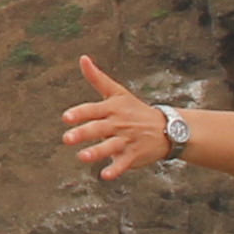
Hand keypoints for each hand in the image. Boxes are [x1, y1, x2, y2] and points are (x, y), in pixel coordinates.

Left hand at [58, 54, 173, 183]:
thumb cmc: (135, 109)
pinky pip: (124, 163)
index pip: (93, 109)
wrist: (166, 128)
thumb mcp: (117, 92)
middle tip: (66, 139)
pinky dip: (115, 169)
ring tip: (82, 157)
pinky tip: (104, 176)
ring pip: (110, 146)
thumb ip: (97, 78)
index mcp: (112, 108)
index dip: (80, 113)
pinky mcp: (134, 155)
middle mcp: (118, 124)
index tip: (66, 117)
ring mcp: (127, 140)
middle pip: (99, 128)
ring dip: (97, 152)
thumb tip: (82, 58)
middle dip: (83, 133)